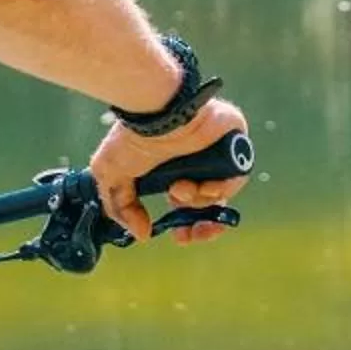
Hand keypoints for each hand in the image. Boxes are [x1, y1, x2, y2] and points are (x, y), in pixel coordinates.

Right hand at [89, 97, 251, 244]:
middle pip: (212, 205)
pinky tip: (204, 185)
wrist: (153, 112)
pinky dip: (223, 187)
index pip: (190, 206)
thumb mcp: (111, 176)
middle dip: (201, 226)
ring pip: (221, 192)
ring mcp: (218, 152)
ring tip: (181, 188)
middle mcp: (198, 164)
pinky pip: (239, 174)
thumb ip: (122, 208)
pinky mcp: (236, 140)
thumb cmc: (131, 136)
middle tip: (187, 234)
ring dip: (200, 201)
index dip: (188, 226)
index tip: (179, 237)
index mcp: (174, 171)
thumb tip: (141, 234)